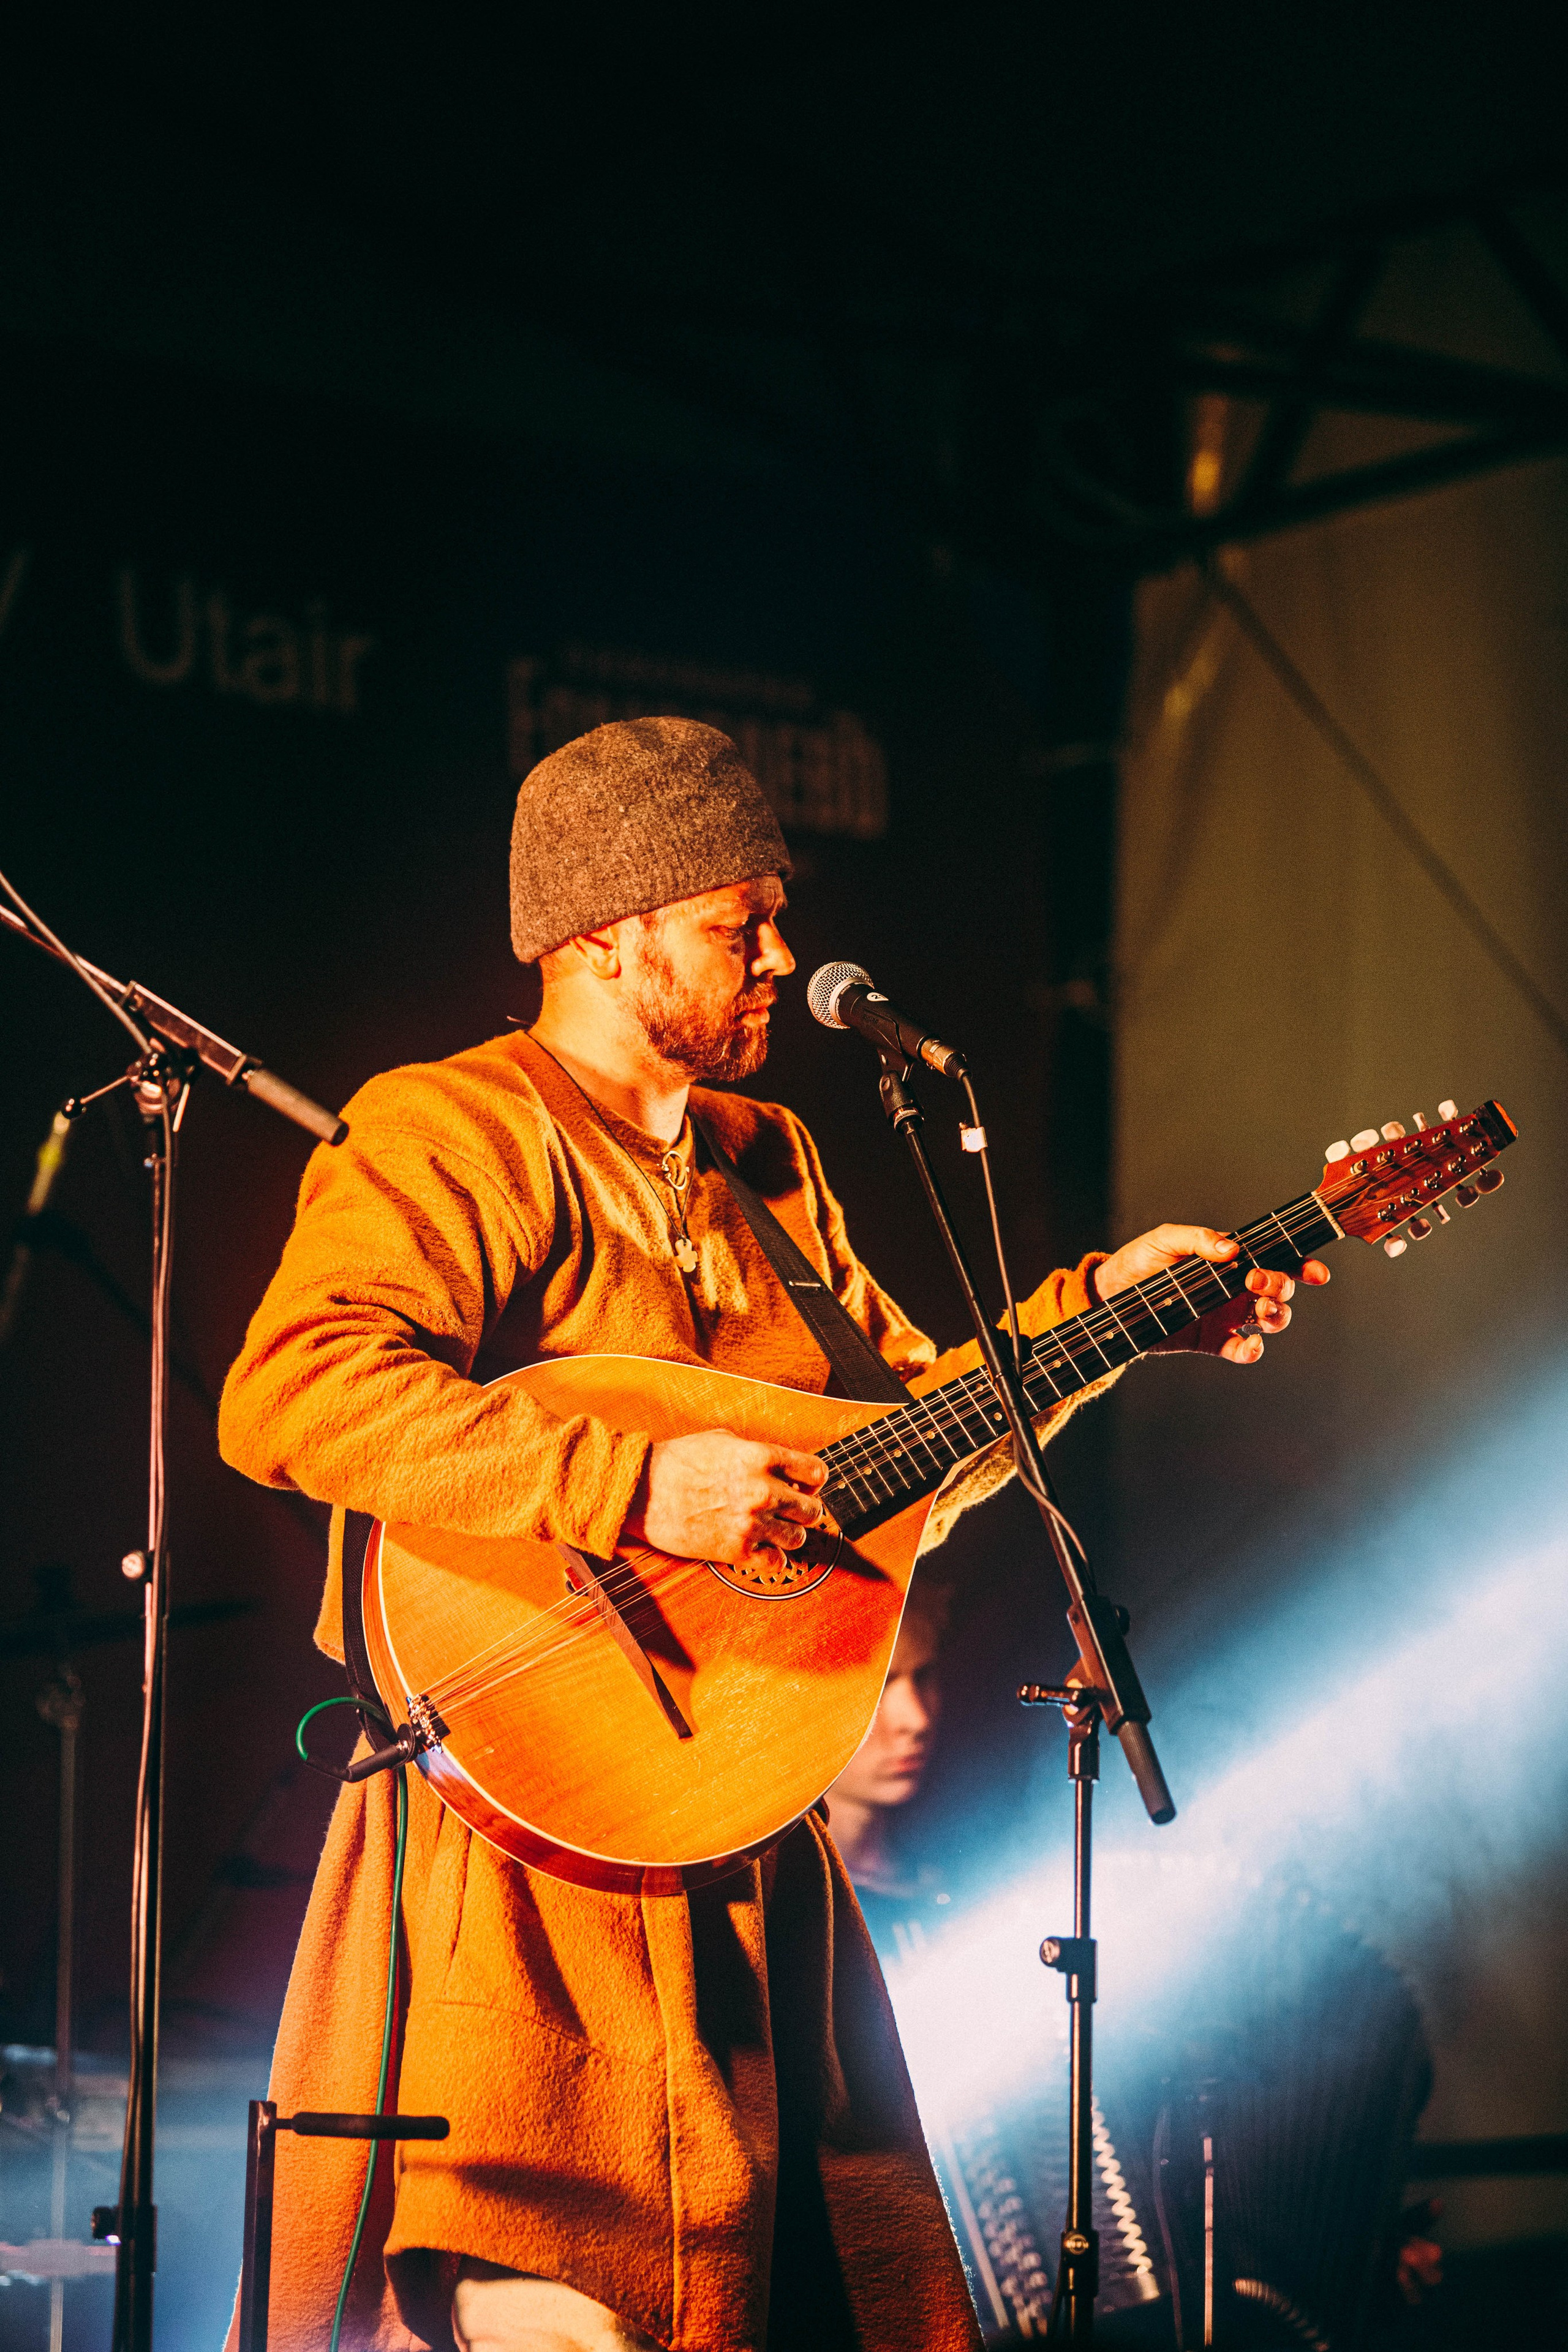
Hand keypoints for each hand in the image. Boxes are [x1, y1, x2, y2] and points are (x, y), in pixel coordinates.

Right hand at [622, 1428, 827, 1570]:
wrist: (640, 1491)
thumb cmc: (676, 1461)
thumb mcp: (722, 1439)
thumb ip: (757, 1452)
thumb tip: (780, 1465)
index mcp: (761, 1457)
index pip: (816, 1472)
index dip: (813, 1481)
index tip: (804, 1486)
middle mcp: (763, 1490)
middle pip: (813, 1510)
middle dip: (803, 1511)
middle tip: (789, 1511)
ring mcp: (751, 1523)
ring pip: (798, 1538)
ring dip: (788, 1535)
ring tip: (772, 1530)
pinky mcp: (736, 1550)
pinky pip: (775, 1562)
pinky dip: (771, 1559)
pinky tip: (760, 1549)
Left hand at [1096, 1224, 1330, 1364]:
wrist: (1112, 1296)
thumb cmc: (1142, 1261)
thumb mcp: (1166, 1240)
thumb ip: (1199, 1239)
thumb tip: (1231, 1248)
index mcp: (1233, 1261)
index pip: (1277, 1260)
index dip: (1302, 1265)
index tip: (1315, 1271)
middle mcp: (1237, 1289)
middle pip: (1281, 1290)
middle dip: (1280, 1285)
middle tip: (1255, 1281)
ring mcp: (1227, 1316)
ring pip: (1272, 1319)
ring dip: (1276, 1315)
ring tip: (1257, 1309)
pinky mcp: (1212, 1341)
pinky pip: (1243, 1350)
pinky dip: (1253, 1350)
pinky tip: (1248, 1343)